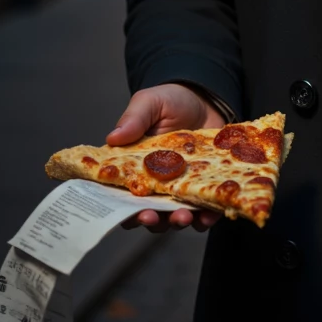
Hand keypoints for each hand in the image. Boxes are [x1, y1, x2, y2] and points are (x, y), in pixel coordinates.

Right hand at [109, 83, 225, 233]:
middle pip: (148, 211)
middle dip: (150, 219)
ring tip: (184, 217)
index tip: (127, 212)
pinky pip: (205, 209)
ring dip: (178, 221)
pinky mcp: (203, 187)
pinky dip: (206, 217)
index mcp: (133, 167)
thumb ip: (133, 119)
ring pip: (175, 215)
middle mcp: (155, 184)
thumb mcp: (149, 103)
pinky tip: (208, 215)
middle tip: (153, 217)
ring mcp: (180, 188)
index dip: (121, 209)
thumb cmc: (171, 101)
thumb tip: (113, 137)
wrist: (206, 99)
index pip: (120, 196)